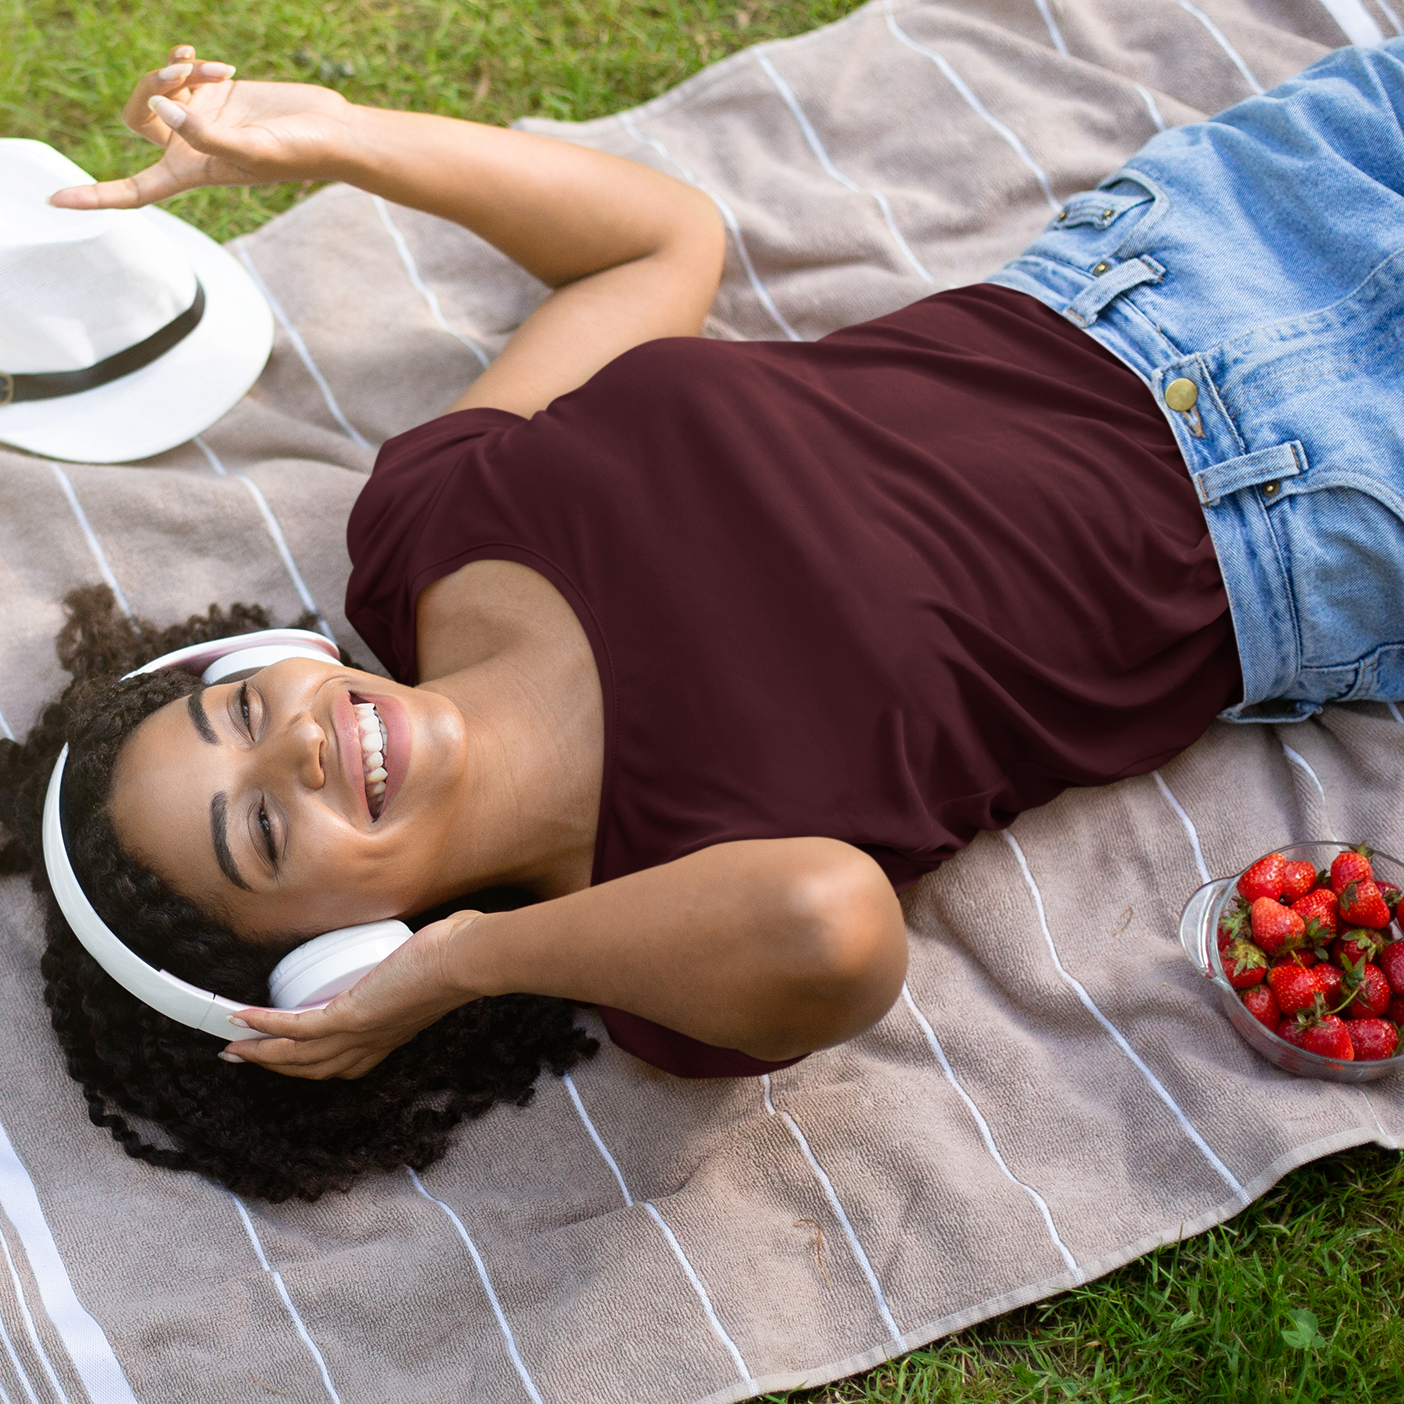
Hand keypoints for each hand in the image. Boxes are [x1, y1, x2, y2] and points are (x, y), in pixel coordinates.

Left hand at [49, 44, 352, 209]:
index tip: (56, 199)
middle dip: (149, 86)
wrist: (330, 128)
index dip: (94, 196)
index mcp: (192, 173)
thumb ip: (205, 133)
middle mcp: (190, 146)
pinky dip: (186, 59)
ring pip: (158, 87)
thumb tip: (163, 104)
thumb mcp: (251, 149)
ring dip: (174, 68)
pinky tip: (202, 58)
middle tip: (179, 70)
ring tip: (209, 65)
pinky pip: (178, 69)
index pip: (134, 190)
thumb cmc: (299, 152)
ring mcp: (200, 117)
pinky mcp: (214, 93)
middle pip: (138, 115)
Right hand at [221, 910, 488, 1080]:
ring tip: (232, 1045)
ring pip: (297, 1054)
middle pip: (314, 1067)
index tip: (294, 1055)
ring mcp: (358, 1032)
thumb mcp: (437, 965)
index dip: (316, 1062)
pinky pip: (295, 1028)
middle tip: (244, 1056)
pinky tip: (240, 1019)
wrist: (467, 960)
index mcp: (390, 1033)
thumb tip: (440, 930)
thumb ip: (431, 956)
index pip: (348, 1060)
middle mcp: (372, 1041)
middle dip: (276, 1065)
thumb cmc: (461, 956)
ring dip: (260, 1052)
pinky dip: (265, 1025)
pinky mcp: (349, 1016)